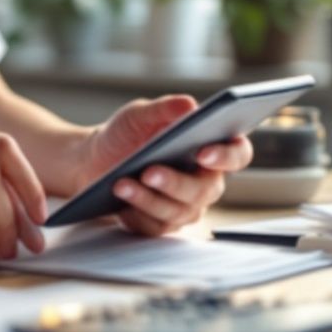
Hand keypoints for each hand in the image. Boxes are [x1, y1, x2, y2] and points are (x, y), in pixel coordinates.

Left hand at [82, 95, 252, 235]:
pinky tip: (120, 204)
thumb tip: (189, 105)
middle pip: (206, 190)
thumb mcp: (138, 115)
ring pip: (178, 211)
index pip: (237, 154)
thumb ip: (163, 109)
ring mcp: (185, 205)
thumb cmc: (125, 134)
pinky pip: (155, 226)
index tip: (203, 152)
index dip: (226, 156)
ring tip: (121, 184)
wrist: (94, 158)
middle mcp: (204, 180)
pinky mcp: (161, 223)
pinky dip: (136, 215)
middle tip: (149, 172)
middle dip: (176, 183)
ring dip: (148, 199)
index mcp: (210, 147)